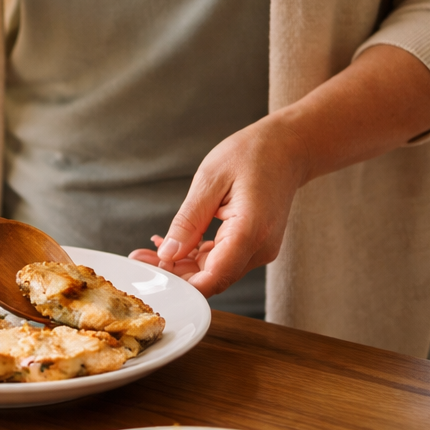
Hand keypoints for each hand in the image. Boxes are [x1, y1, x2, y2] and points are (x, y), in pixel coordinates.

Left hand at [128, 44, 429, 298]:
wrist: (290, 147)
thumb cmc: (254, 154)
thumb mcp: (211, 179)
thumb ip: (189, 220)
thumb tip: (167, 254)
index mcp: (251, 231)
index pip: (213, 278)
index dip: (178, 282)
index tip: (148, 272)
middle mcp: (260, 248)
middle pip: (211, 279)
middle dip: (173, 274)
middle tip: (138, 258)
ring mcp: (259, 249)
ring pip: (214, 272)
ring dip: (181, 266)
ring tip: (148, 250)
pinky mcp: (255, 246)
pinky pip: (221, 260)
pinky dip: (196, 256)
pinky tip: (173, 245)